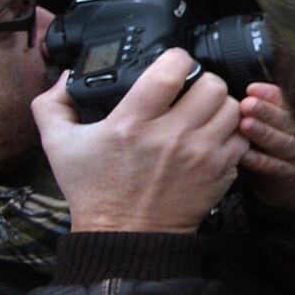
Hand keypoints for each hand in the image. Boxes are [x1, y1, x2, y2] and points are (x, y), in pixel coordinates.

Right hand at [34, 51, 244, 233]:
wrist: (126, 236)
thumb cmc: (93, 191)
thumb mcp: (58, 146)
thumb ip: (53, 105)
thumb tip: (67, 76)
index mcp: (131, 123)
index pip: (170, 72)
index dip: (176, 58)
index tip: (172, 63)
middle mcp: (170, 136)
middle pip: (212, 84)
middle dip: (202, 80)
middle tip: (191, 89)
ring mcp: (200, 154)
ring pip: (231, 107)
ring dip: (220, 104)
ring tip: (203, 111)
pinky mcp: (220, 171)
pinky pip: (242, 136)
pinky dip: (232, 131)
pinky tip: (213, 135)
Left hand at [235, 83, 294, 213]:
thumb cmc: (283, 148)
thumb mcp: (283, 125)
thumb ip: (272, 107)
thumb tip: (252, 88)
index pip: (289, 103)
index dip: (272, 95)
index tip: (252, 89)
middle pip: (288, 121)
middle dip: (267, 111)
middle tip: (246, 104)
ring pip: (284, 143)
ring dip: (264, 133)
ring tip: (245, 124)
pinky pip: (278, 167)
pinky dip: (261, 161)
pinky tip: (244, 154)